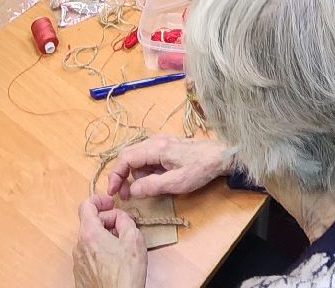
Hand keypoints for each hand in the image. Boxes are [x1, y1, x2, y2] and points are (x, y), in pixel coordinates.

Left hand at [72, 195, 146, 287]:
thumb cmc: (125, 275)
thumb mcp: (134, 240)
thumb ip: (125, 220)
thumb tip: (120, 217)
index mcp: (89, 234)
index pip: (86, 206)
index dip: (99, 200)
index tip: (111, 203)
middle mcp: (79, 246)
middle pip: (90, 223)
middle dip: (108, 221)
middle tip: (125, 228)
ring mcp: (78, 261)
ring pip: (91, 239)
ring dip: (105, 237)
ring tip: (122, 247)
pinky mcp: (81, 273)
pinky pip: (90, 254)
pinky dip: (101, 251)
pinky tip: (115, 261)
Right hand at [105, 136, 232, 199]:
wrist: (221, 157)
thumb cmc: (200, 169)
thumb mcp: (176, 183)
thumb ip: (152, 186)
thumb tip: (132, 190)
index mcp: (155, 148)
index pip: (125, 158)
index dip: (116, 175)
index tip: (113, 192)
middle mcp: (155, 141)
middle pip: (128, 156)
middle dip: (123, 176)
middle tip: (126, 194)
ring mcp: (161, 142)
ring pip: (138, 158)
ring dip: (138, 174)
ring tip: (152, 187)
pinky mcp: (166, 146)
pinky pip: (148, 157)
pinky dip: (147, 170)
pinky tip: (159, 179)